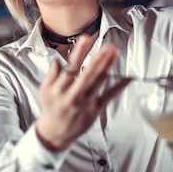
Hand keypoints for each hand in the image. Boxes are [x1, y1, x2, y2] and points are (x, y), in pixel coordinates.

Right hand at [36, 36, 130, 151]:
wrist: (56, 132)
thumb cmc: (52, 108)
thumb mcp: (45, 90)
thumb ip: (51, 74)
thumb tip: (58, 60)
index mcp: (60, 88)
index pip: (71, 66)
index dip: (79, 52)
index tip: (86, 39)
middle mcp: (74, 95)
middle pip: (88, 75)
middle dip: (98, 59)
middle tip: (107, 46)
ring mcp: (86, 103)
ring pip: (100, 82)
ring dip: (108, 66)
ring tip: (115, 53)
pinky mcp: (96, 110)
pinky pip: (109, 96)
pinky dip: (120, 86)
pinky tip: (128, 77)